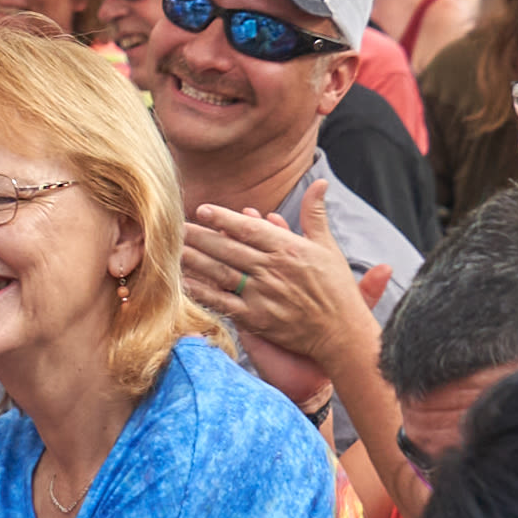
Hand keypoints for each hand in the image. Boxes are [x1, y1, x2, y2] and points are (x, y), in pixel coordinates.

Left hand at [186, 185, 384, 400]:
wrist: (344, 335)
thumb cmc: (337, 290)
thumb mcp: (328, 248)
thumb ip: (316, 214)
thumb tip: (319, 182)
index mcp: (289, 249)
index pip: (249, 229)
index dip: (224, 218)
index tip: (202, 209)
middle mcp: (274, 270)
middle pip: (228, 248)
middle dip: (199, 236)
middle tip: (175, 226)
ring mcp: (264, 295)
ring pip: (221, 273)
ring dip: (195, 260)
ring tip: (173, 249)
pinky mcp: (258, 319)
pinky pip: (223, 303)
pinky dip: (203, 292)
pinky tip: (184, 283)